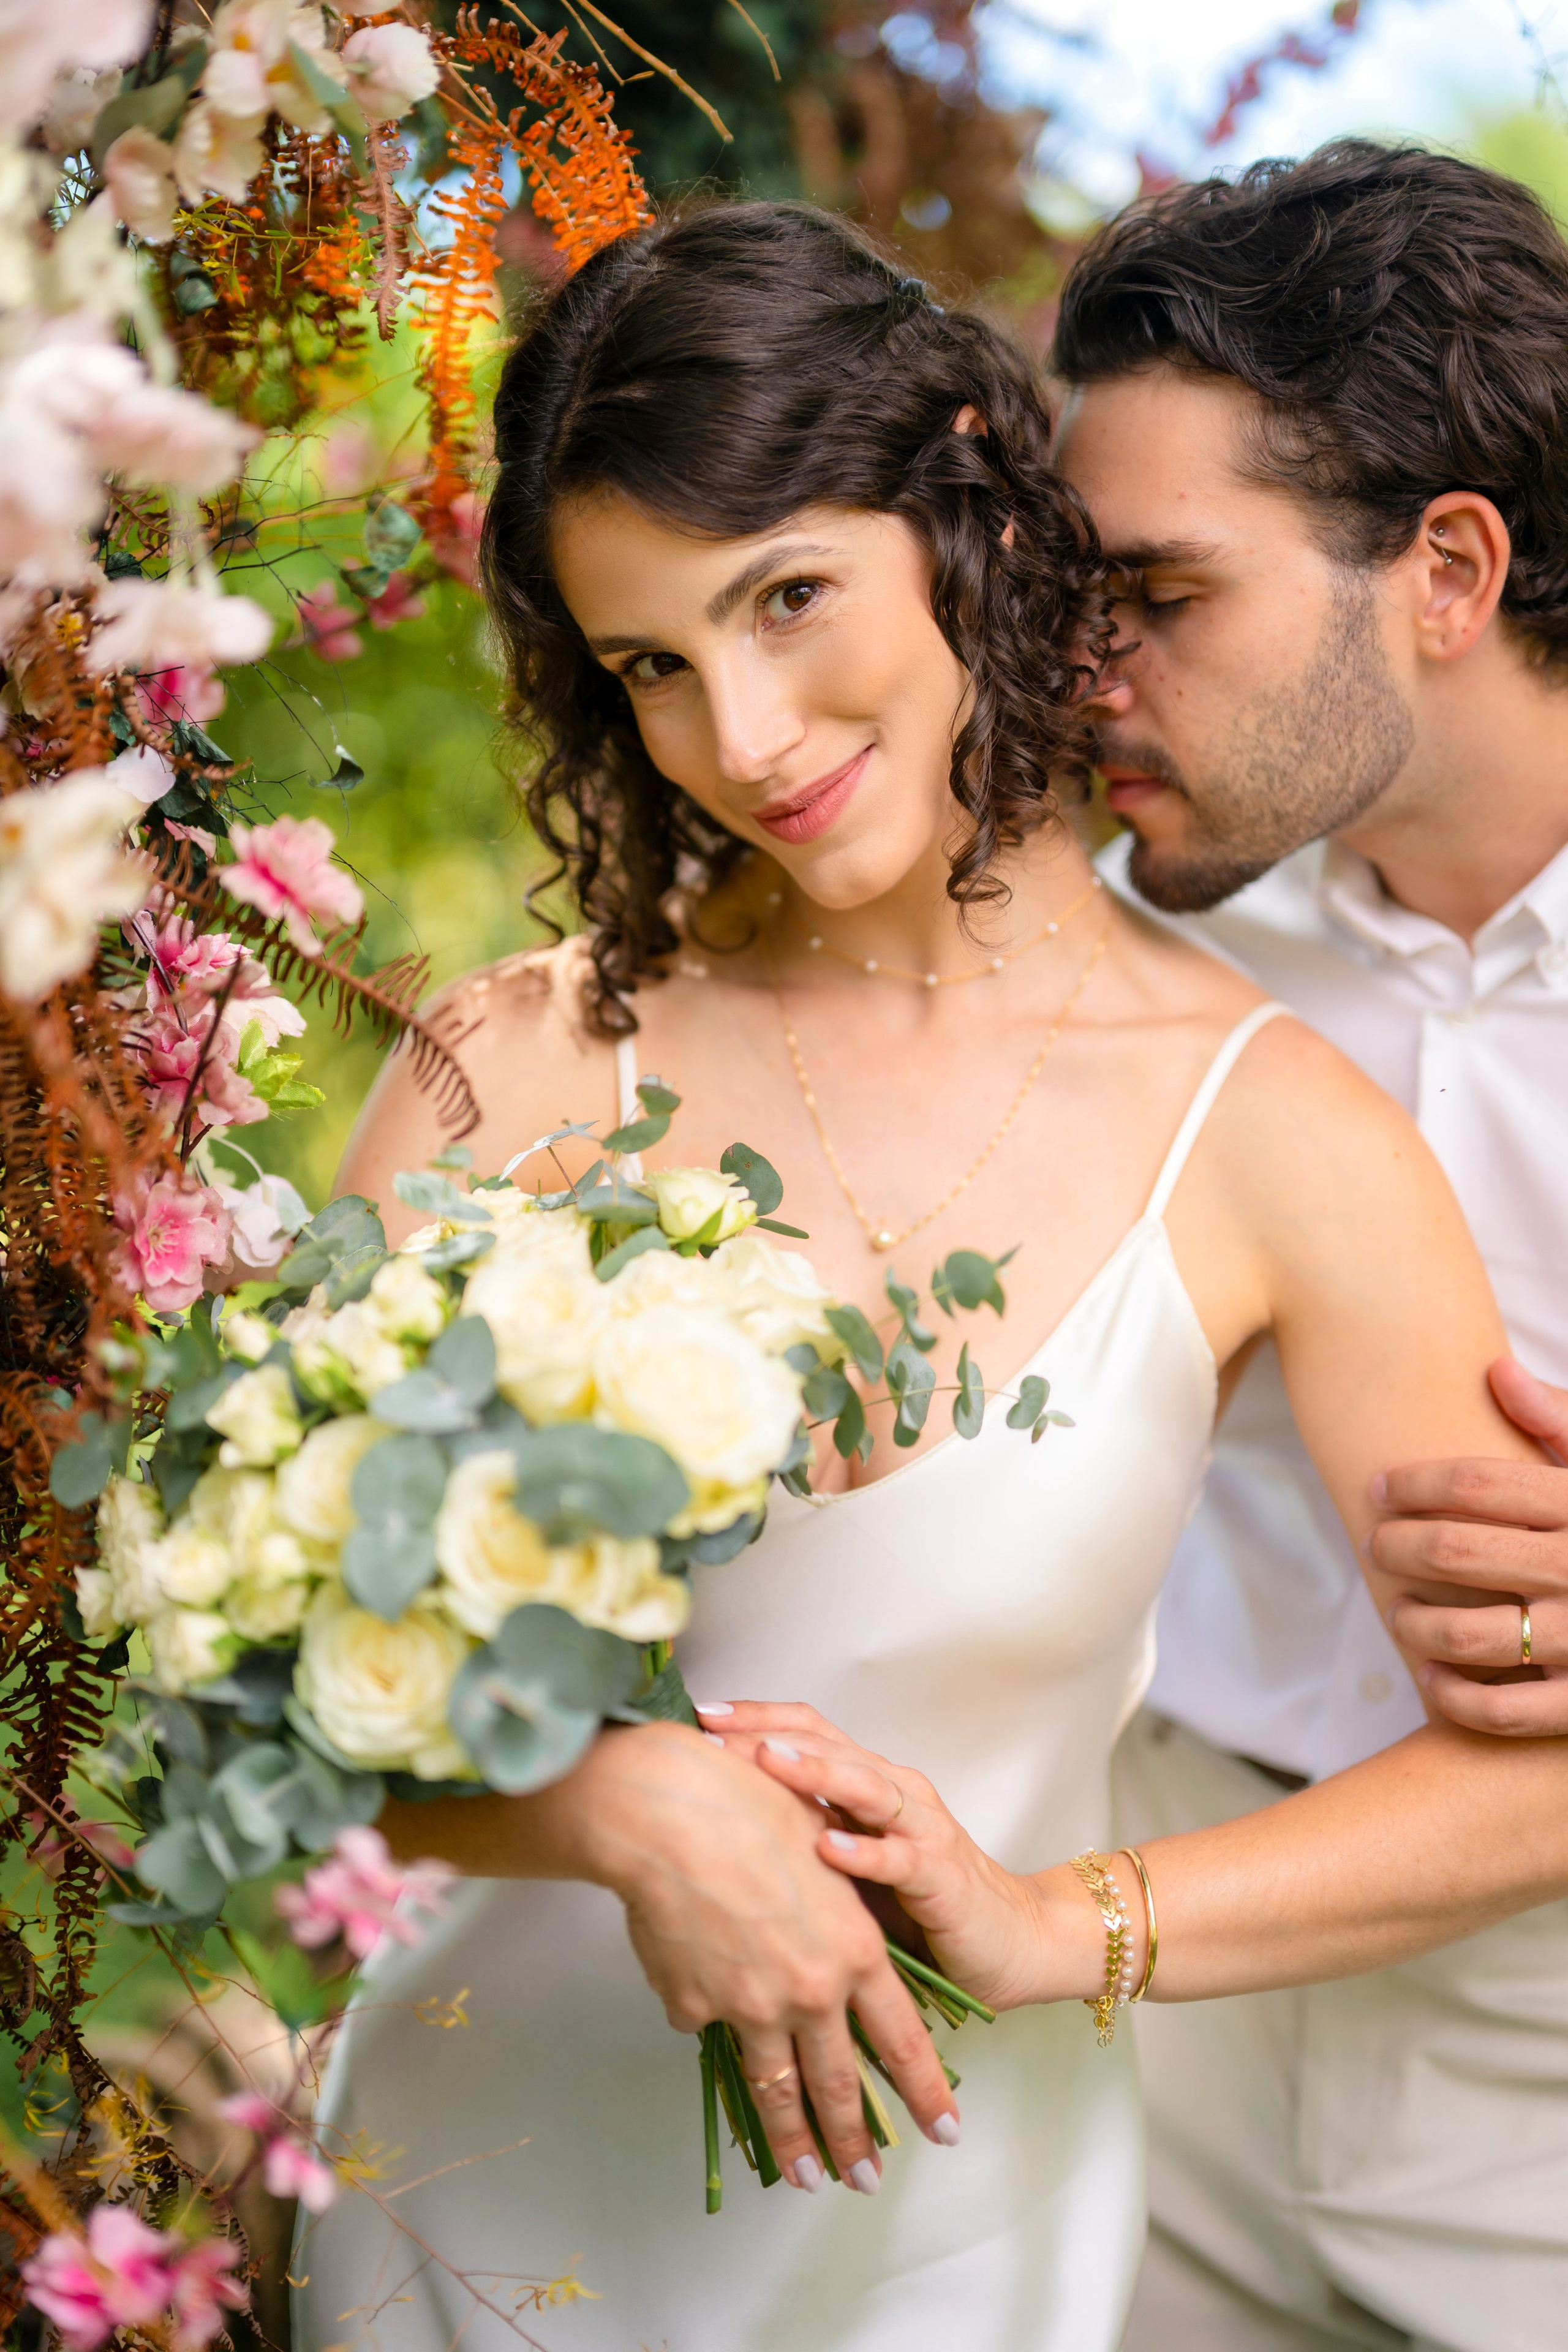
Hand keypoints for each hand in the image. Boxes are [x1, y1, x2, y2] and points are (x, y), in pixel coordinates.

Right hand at [568, 1719, 957, 2191]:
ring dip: (792, 2140)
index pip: (902, 2038)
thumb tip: (823, 1947)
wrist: (674, 1813)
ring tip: (804, 2176)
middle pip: (839, 2082)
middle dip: (856, 2140)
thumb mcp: (821, 1852)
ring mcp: (751, 2006)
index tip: (944, 2130)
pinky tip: (695, 1993)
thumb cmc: (751, 1808)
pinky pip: (704, 2024)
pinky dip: (705, 2016)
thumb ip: (830, 1912)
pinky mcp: (695, 2007)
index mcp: (854, 1950)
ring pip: (776, 2087)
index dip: (924, 2090)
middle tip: (866, 2180)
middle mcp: (811, 1989)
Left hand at [700, 1701, 1104, 2011]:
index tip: (697, 1715)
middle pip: (824, 1744)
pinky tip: (829, 1848)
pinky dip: (864, 1851)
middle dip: (763, 1734)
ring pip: (863, 1784)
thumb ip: (799, 1838)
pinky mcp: (942, 1875)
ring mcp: (920, 1828)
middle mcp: (893, 1791)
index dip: (753, 1717)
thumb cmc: (919, 1906)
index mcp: (866, 1784)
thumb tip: (715, 1825)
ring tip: (766, 1761)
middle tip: (709, 1731)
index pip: (805, 1730)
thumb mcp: (847, 1865)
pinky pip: (900, 1857)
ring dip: (813, 1772)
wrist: (1012, 1941)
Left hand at [1373, 1358, 1567, 1734]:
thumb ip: (1562, 1422)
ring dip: (1414, 1621)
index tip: (1379, 1487)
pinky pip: (1501, 1711)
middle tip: (1373, 1543)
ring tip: (1396, 1609)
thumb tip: (1496, 1371)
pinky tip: (1431, 1674)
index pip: (1478, 1485)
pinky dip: (1453, 1695)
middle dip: (1399, 1545)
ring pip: (1467, 1634)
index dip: (1415, 1483)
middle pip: (1458, 1551)